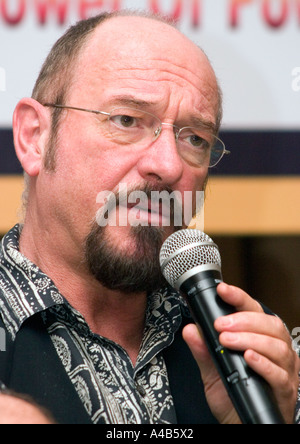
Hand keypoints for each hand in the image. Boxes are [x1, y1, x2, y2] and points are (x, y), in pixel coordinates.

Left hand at [183, 283, 299, 423]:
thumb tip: (191, 329)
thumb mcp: (212, 371)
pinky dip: (263, 364)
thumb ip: (203, 350)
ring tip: (227, 340)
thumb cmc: (232, 396)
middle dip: (243, 320)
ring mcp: (284, 370)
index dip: (239, 297)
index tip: (222, 290)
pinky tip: (248, 358)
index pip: (255, 310)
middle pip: (270, 324)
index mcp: (261, 338)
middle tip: (220, 325)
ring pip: (276, 346)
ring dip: (249, 339)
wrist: (241, 426)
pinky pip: (280, 374)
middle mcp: (277, 350)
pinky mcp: (285, 391)